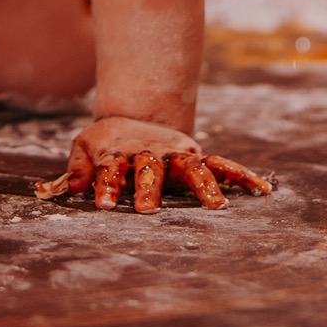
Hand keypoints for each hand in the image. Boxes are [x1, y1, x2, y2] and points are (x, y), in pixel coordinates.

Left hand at [34, 116, 273, 213]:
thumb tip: (66, 188)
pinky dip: (241, 175)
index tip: (106, 206)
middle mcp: (152, 153)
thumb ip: (76, 168)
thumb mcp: (85, 146)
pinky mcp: (196, 155)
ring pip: (191, 168)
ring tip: (216, 206)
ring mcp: (177, 154)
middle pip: (151, 170)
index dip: (108, 186)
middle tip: (149, 211)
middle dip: (150, 190)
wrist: (135, 115)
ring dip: (203, 186)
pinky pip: (221, 165)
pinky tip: (261, 190)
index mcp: (122, 153)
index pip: (112, 170)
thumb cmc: (107, 142)